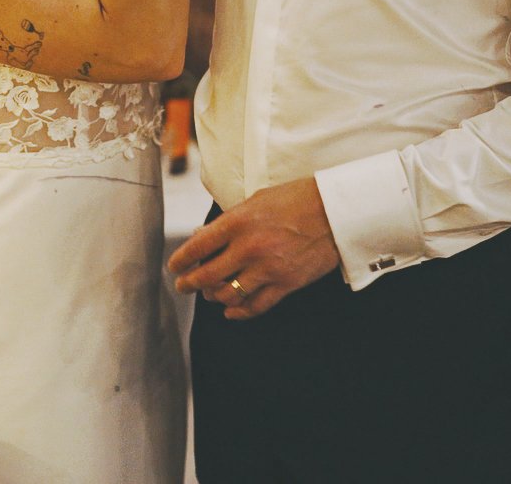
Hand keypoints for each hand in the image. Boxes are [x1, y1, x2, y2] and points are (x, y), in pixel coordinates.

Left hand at [167, 177, 339, 319]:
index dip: (180, 260)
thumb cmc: (295, 199)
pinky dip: (240, 312)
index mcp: (238, 221)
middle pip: (207, 276)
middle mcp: (249, 247)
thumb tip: (201, 235)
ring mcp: (268, 268)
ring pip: (228, 295)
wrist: (335, 210)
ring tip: (209, 294)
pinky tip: (231, 311)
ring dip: (214, 297)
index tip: (174, 266)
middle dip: (189, 284)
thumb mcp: (256, 200)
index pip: (197, 246)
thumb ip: (228, 220)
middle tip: (183, 286)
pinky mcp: (286, 283)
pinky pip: (256, 306)